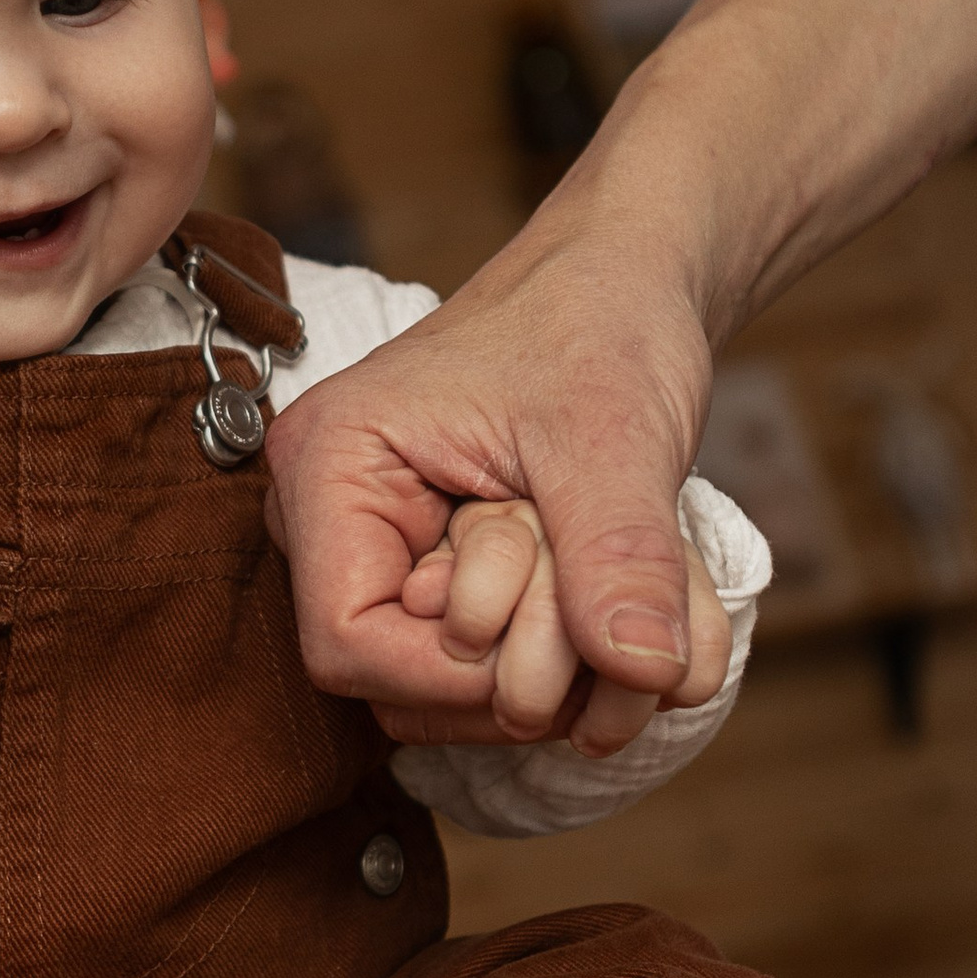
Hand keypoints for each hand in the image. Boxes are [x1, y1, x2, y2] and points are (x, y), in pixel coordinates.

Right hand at [265, 203, 715, 725]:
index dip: (455, 677)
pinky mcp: (441, 574)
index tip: (557, 651)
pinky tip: (627, 606)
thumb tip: (645, 669)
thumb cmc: (597, 322)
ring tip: (635, 603)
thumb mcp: (614, 435)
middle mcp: (339, 520)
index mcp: (332, 465)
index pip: (345, 645)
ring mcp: (389, 551)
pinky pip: (487, 671)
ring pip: (447, 692)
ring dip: (560, 679)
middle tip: (612, 618)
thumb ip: (621, 554)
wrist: (625, 285)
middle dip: (519, 678)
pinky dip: (574, 666)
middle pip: (395, 687)